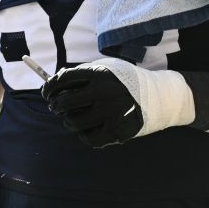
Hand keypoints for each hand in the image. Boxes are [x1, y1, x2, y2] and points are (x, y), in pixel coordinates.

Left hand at [40, 57, 208, 147]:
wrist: (162, 97)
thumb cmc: (127, 81)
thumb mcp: (108, 68)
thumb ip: (83, 73)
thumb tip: (53, 82)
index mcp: (99, 73)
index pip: (62, 80)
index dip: (49, 88)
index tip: (46, 93)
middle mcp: (104, 92)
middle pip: (64, 102)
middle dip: (55, 106)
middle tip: (55, 107)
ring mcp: (112, 113)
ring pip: (74, 122)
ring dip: (68, 121)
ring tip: (71, 118)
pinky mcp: (119, 131)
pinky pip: (89, 139)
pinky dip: (83, 135)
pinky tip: (86, 129)